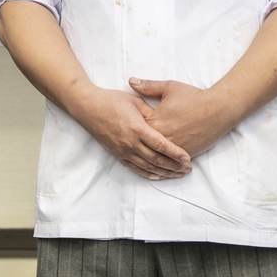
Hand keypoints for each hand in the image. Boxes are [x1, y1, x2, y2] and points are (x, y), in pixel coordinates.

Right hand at [70, 86, 192, 179]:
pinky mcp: (118, 154)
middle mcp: (130, 143)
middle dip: (174, 166)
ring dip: (164, 172)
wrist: (88, 107)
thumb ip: (151, 112)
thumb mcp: (135, 101)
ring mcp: (123, 150)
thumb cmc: (111, 100)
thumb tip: (165, 121)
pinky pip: (136, 168)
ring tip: (178, 174)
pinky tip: (158, 176)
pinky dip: (149, 174)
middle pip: (157, 159)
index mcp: (137, 128)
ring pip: (148, 167)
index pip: (161, 145)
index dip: (175, 153)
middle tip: (188, 169)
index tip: (188, 158)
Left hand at [129, 78, 236, 157]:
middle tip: (129, 145)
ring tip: (140, 159)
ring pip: (157, 157)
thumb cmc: (193, 97)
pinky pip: (171, 161)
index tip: (125, 127)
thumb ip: (148, 86)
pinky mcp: (186, 154)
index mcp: (155, 122)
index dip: (131, 127)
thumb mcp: (169, 88)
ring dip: (150, 157)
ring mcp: (175, 148)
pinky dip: (165, 162)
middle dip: (137, 145)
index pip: (136, 129)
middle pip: (144, 146)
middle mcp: (163, 139)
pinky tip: (159, 165)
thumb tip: (131, 81)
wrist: (218, 110)